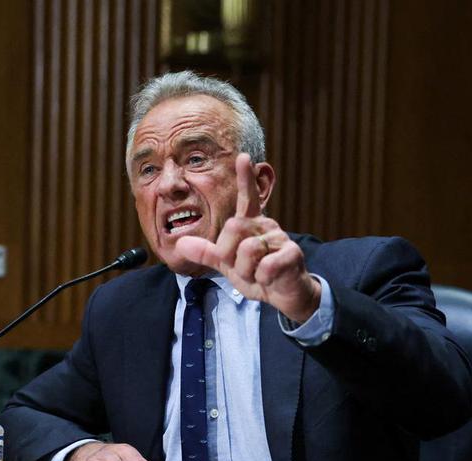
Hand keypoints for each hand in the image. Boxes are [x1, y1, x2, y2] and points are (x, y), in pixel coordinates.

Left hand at [174, 153, 319, 324]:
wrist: (283, 294)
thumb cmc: (256, 274)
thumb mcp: (227, 264)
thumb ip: (206, 252)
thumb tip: (180, 243)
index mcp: (250, 225)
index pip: (247, 199)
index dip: (245, 178)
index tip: (242, 156)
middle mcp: (266, 226)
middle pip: (233, 227)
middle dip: (230, 254)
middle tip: (242, 266)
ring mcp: (280, 238)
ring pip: (248, 249)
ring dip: (247, 270)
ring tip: (258, 273)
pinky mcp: (291, 254)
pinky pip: (265, 266)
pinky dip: (262, 278)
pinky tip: (270, 278)